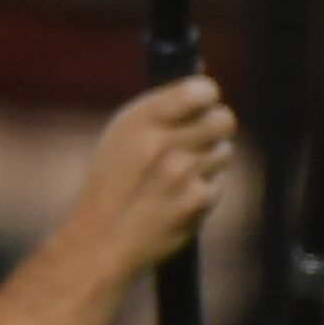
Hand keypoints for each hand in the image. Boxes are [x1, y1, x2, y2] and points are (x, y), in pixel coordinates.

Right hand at [65, 76, 235, 280]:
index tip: (201, 104)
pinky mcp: (196, 201)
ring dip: (207, 161)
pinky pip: (218, 183)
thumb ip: (161, 110)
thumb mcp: (120, 138)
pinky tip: (176, 199)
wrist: (100, 243)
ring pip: (224, 151)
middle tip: (198, 139)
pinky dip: (202, 190)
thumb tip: (203, 81)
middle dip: (214, 127)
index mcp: (139, 122)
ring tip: (177, 176)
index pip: (200, 91)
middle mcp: (161, 144)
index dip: (206, 96)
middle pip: (223, 119)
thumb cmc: (111, 186)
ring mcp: (181, 174)